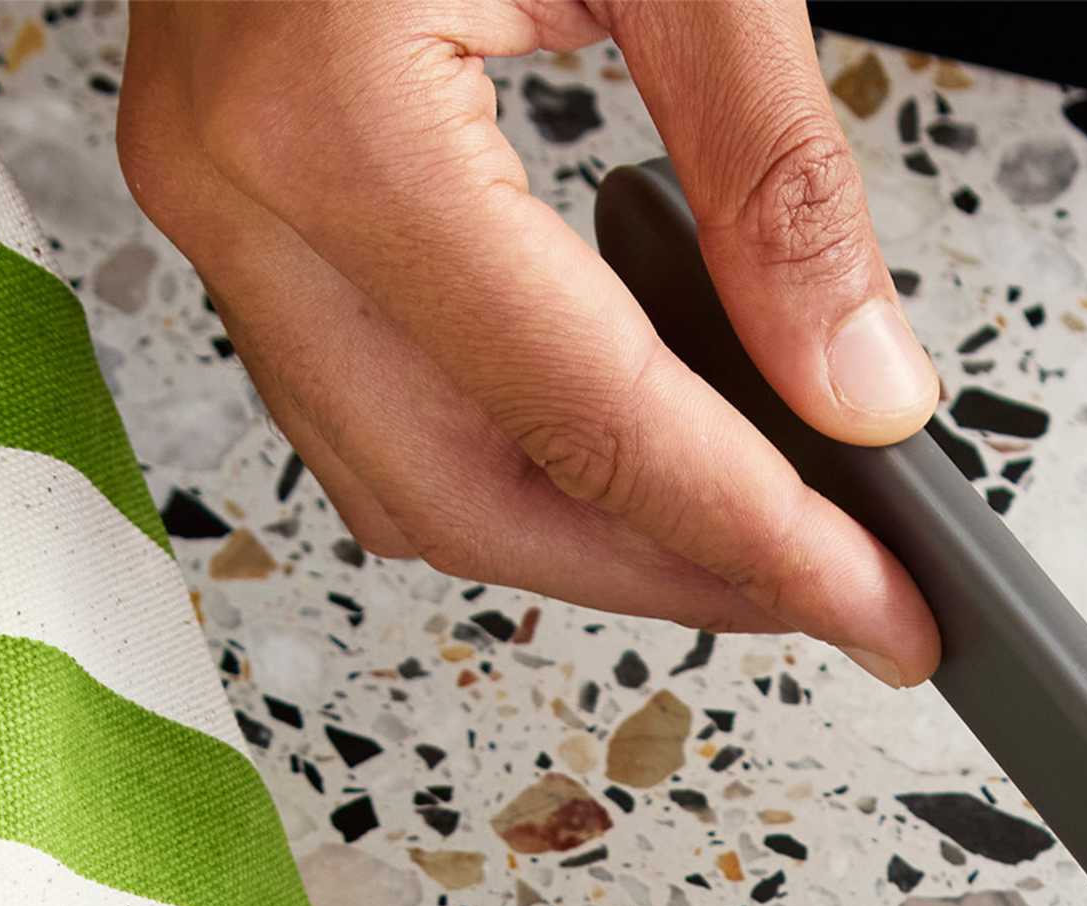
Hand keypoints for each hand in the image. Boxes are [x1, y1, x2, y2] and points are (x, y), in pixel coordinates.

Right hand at [118, 0, 940, 677]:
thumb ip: (775, 170)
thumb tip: (859, 386)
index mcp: (330, 113)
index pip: (589, 417)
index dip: (755, 539)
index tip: (880, 610)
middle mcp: (233, 181)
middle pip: (468, 500)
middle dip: (665, 576)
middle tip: (835, 603)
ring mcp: (206, 191)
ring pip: (398, 474)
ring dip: (582, 530)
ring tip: (754, 535)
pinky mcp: (227, 177)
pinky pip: (366, 383)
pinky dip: (510, 439)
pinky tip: (639, 428)